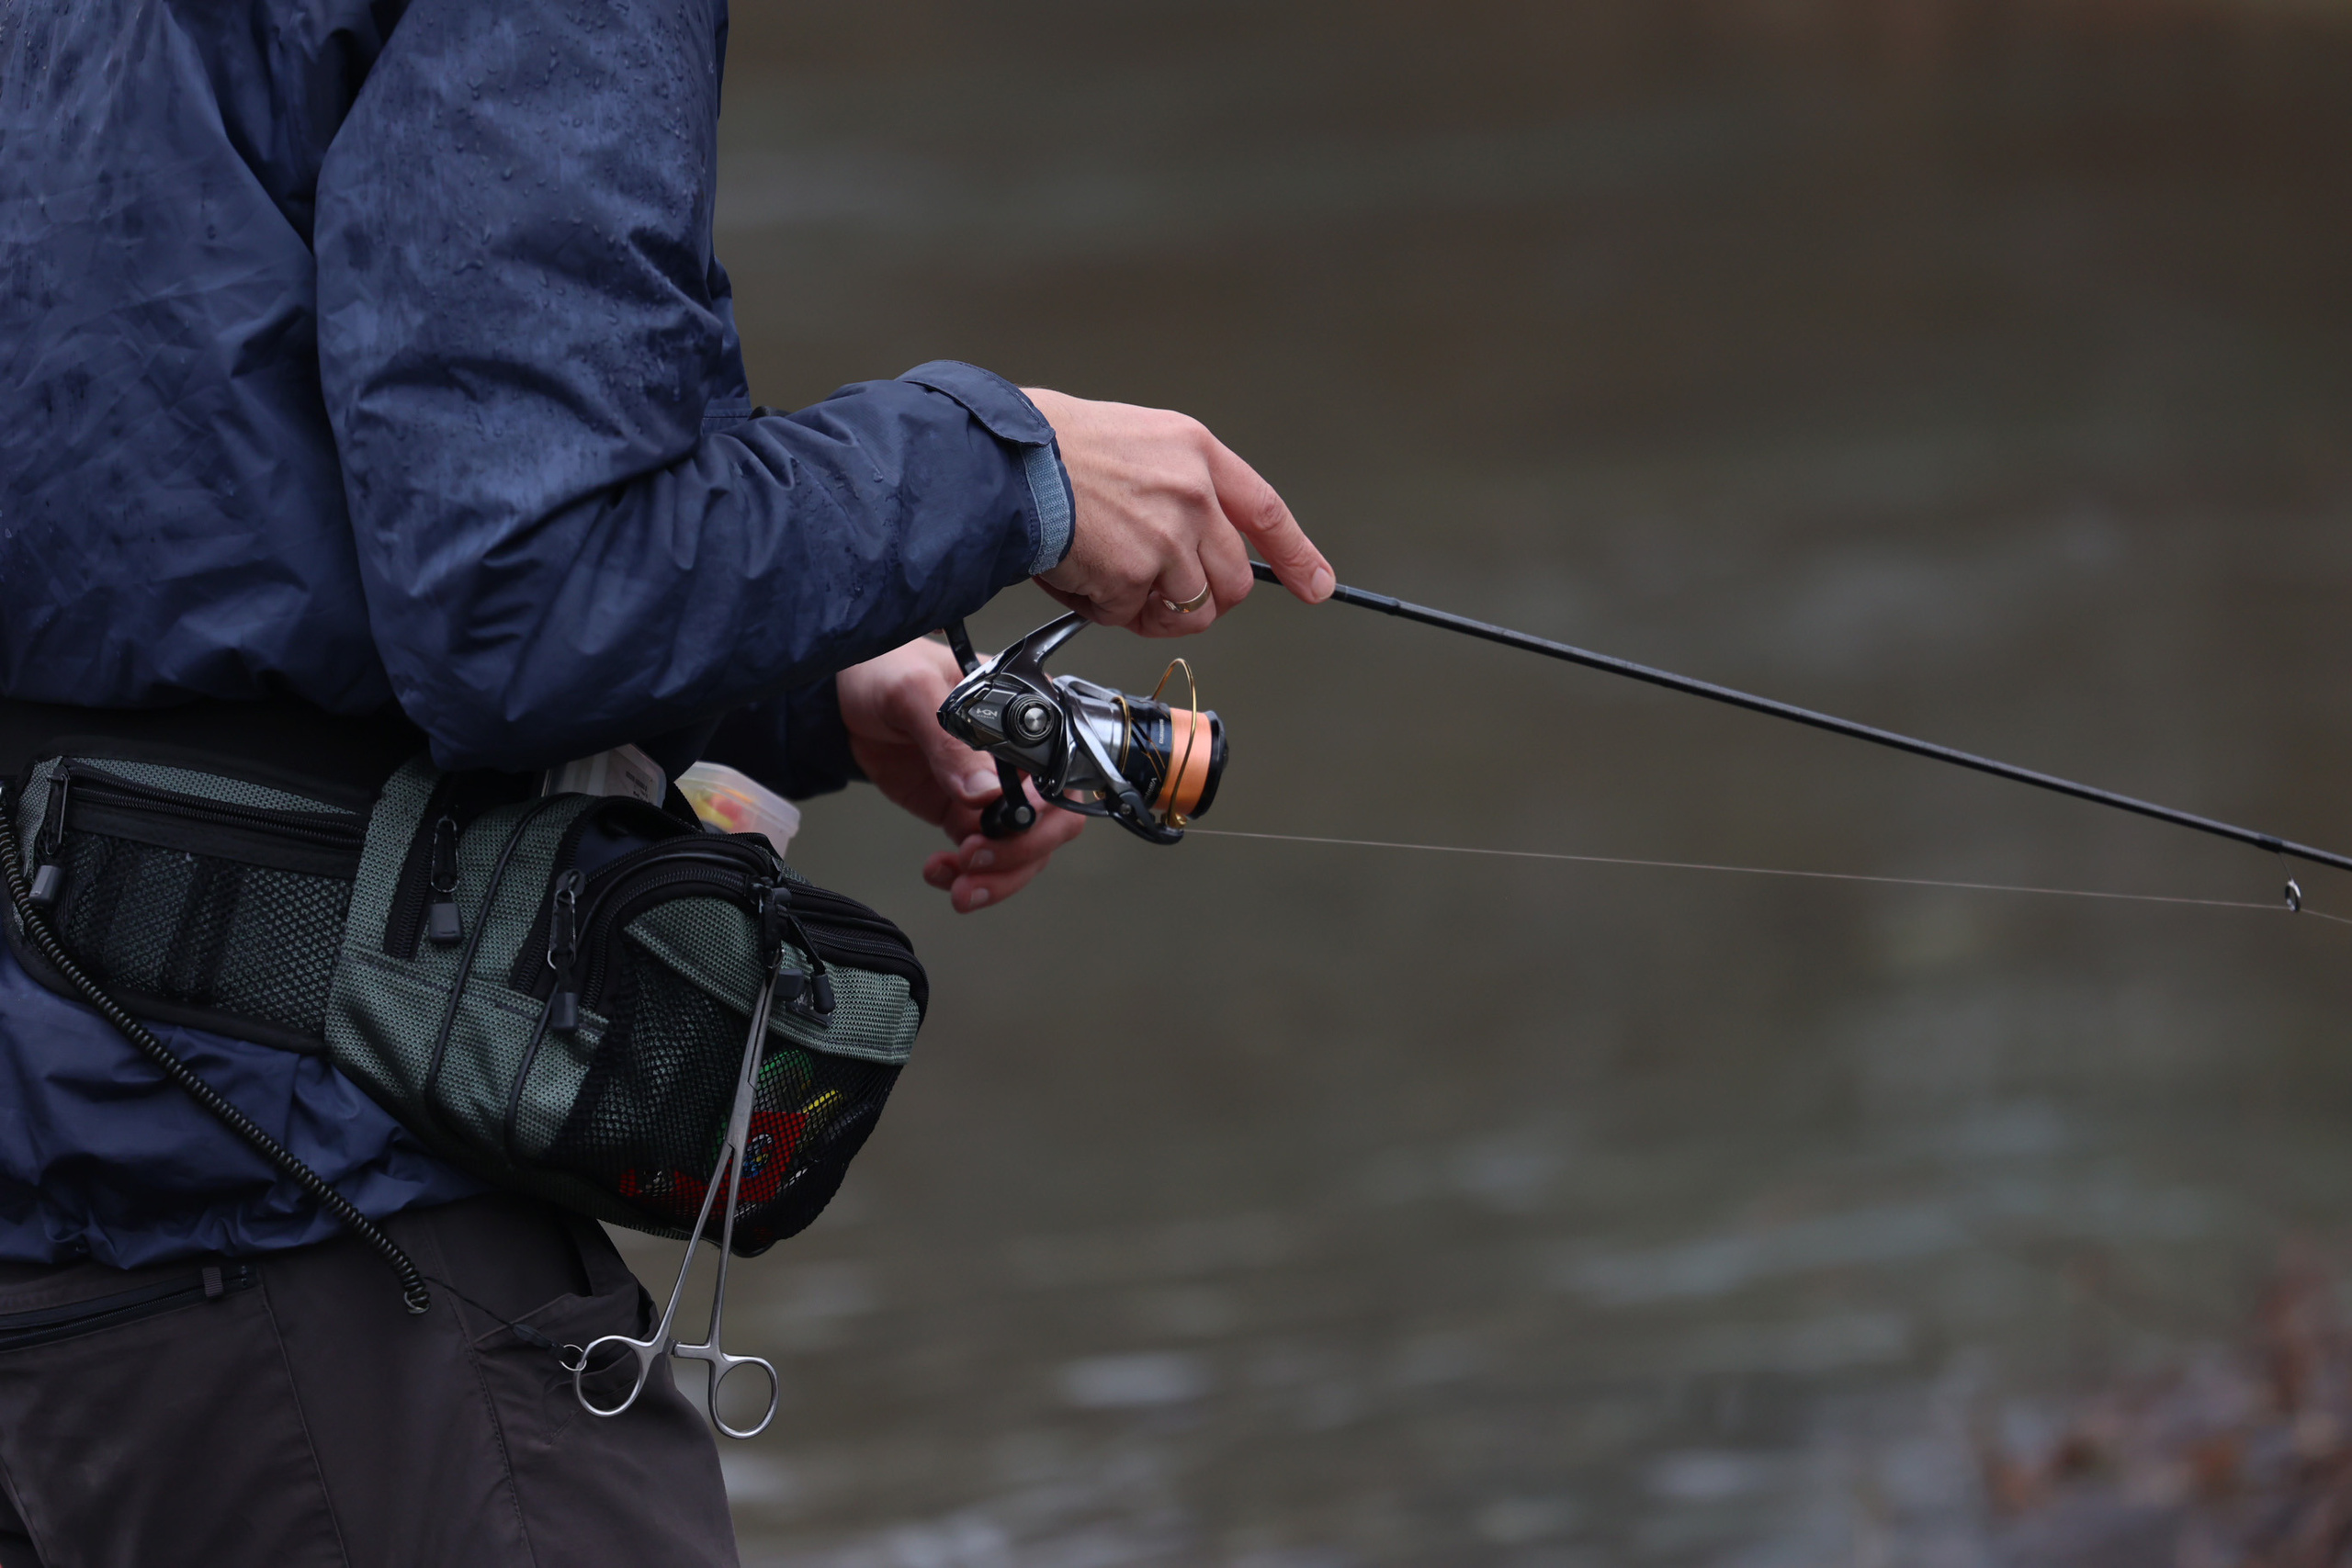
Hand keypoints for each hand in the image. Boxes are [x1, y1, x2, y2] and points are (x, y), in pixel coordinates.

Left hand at [835, 638, 1085, 911]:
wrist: (843, 695)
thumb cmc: (885, 669)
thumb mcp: (913, 691)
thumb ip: (949, 740)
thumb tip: (986, 793)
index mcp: (1027, 716)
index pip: (1063, 771)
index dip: (1045, 809)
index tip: (1003, 826)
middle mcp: (1021, 756)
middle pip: (1053, 820)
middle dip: (1020, 853)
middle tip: (977, 862)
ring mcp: (995, 788)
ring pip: (1022, 848)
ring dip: (997, 877)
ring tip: (959, 887)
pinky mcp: (964, 812)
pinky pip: (983, 855)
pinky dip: (966, 876)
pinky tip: (940, 873)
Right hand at [1024, 387, 1333, 634]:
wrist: (1008, 463)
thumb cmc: (1054, 448)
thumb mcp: (1137, 442)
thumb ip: (1178, 486)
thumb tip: (1199, 541)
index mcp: (1196, 452)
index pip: (1265, 511)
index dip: (1296, 554)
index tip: (1317, 584)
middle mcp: (1193, 493)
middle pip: (1232, 580)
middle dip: (1202, 600)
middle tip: (1159, 594)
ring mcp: (1168, 537)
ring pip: (1190, 610)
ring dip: (1149, 609)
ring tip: (1105, 577)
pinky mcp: (1135, 574)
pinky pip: (1132, 617)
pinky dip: (1103, 608)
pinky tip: (1078, 573)